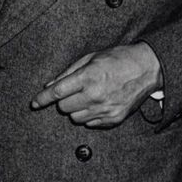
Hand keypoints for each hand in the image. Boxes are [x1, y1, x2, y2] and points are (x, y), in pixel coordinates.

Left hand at [30, 42, 162, 127]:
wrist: (147, 69)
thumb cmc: (117, 59)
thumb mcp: (90, 58)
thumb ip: (67, 73)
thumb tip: (49, 85)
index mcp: (88, 77)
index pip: (57, 92)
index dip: (42, 98)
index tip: (34, 103)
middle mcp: (96, 95)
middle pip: (64, 108)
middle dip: (64, 100)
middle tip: (74, 91)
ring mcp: (106, 109)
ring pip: (75, 118)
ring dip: (76, 109)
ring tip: (87, 97)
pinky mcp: (114, 118)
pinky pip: (90, 123)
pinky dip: (89, 115)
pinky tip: (98, 103)